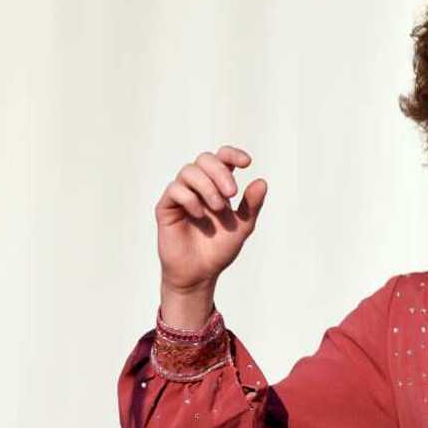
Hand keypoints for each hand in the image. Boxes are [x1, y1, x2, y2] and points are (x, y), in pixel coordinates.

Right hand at [155, 145, 266, 293]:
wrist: (200, 273)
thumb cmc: (220, 248)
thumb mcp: (243, 226)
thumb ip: (252, 205)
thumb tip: (262, 181)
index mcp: (217, 186)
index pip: (221, 158)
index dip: (232, 154)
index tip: (247, 162)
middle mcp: (197, 186)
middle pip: (204, 159)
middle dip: (220, 172)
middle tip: (232, 193)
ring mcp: (180, 195)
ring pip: (188, 171)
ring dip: (207, 186)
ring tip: (218, 207)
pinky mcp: (166, 208)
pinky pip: (174, 190)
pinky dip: (190, 198)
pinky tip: (199, 215)